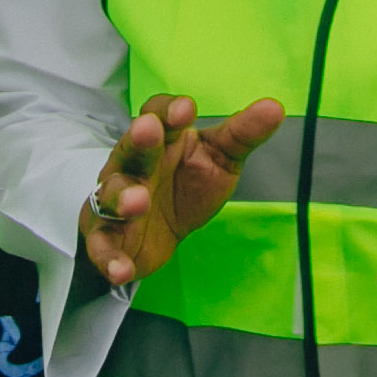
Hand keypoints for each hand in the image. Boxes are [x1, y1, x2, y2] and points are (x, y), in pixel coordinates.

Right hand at [77, 93, 287, 291]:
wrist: (159, 234)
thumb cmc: (187, 183)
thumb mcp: (219, 158)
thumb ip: (242, 134)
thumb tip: (274, 107)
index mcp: (161, 141)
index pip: (158, 115)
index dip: (168, 111)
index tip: (186, 109)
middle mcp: (132, 166)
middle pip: (131, 148)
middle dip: (138, 139)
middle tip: (148, 130)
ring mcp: (115, 201)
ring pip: (111, 194)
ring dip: (122, 197)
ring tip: (139, 202)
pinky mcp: (108, 239)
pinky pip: (102, 247)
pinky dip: (109, 259)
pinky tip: (122, 269)